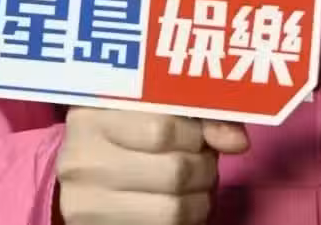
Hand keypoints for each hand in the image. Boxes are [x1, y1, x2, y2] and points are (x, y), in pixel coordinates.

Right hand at [55, 106, 248, 223]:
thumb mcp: (152, 108)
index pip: (165, 128)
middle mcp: (83, 159)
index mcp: (93, 114)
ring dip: (199, 200)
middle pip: (175, 171)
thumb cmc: (126, 131)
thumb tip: (237, 142)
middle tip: (201, 163)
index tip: (197, 136)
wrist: (84, 171)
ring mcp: (85, 203)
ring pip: (173, 209)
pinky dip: (184, 221)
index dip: (196, 135)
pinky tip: (178, 205)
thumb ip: (199, 114)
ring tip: (193, 187)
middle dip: (203, 168)